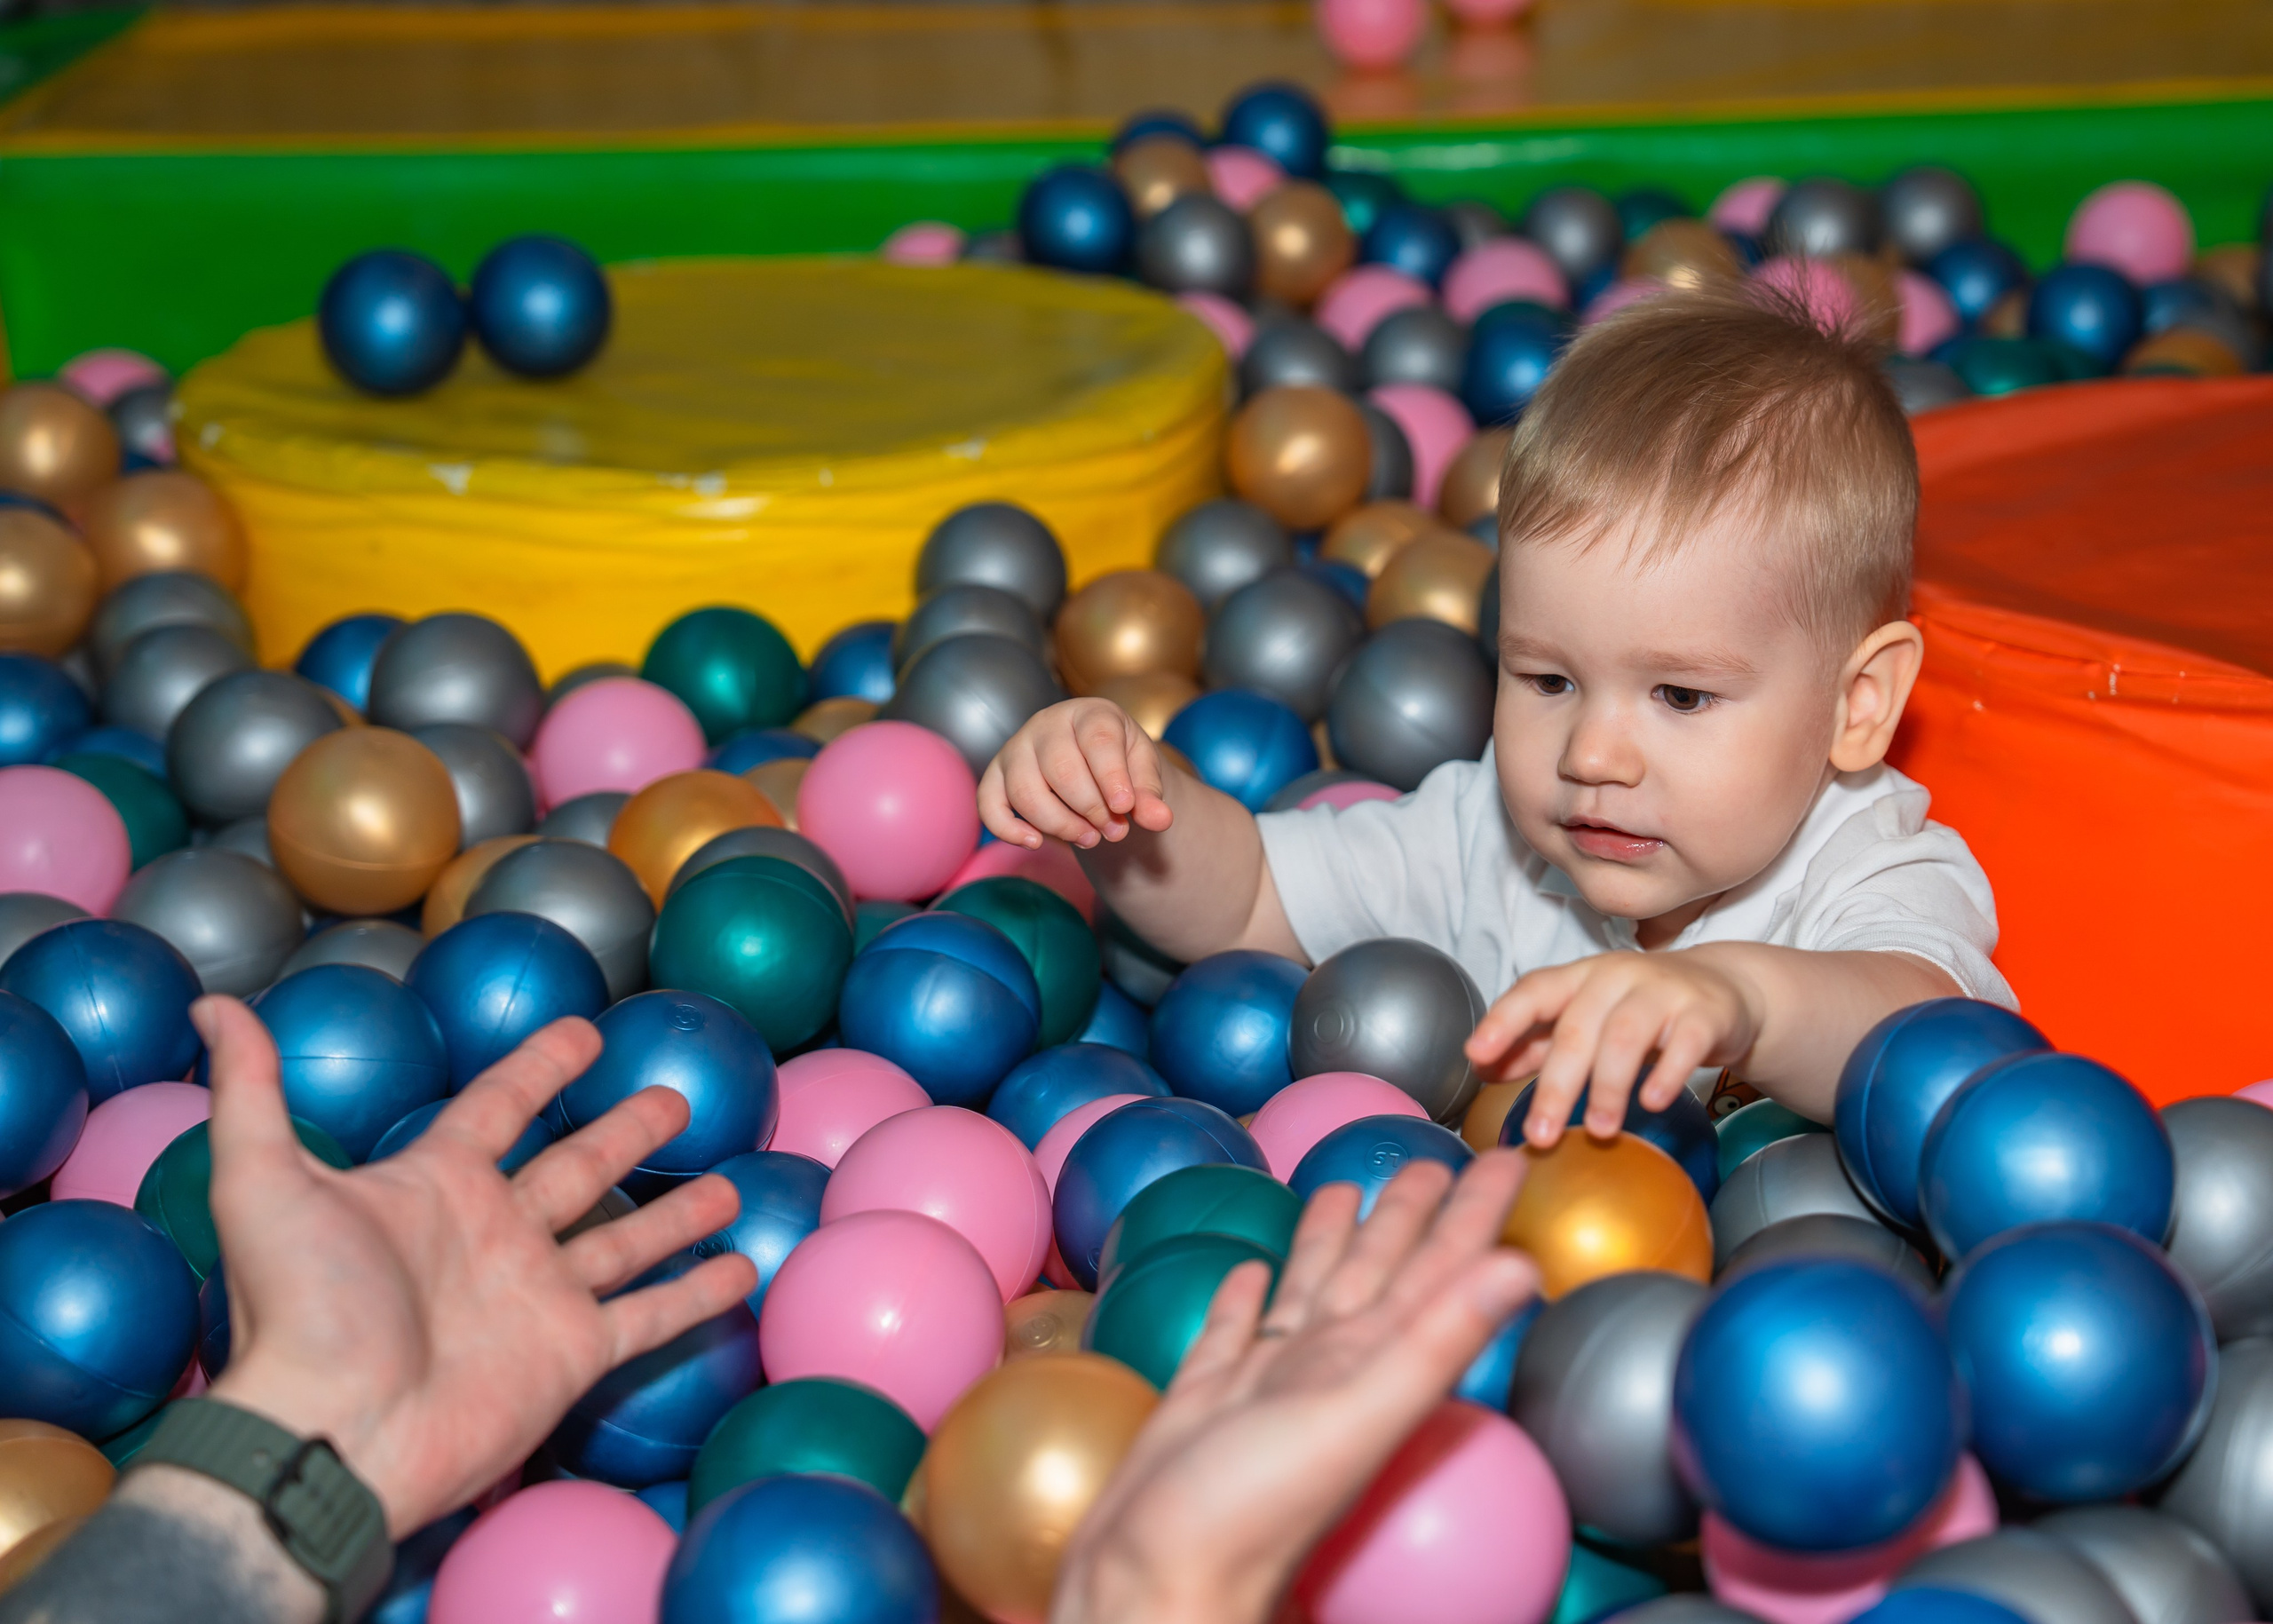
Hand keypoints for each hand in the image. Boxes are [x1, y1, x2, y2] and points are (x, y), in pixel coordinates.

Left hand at [195, 997, 757, 1536]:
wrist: (335, 1429)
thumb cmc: (302, 1307)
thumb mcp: (264, 1183)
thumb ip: (253, 1091)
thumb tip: (215, 1005)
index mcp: (437, 1187)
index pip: (499, 1109)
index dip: (539, 1067)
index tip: (584, 1032)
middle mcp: (495, 1235)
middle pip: (576, 1167)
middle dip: (625, 1133)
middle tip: (673, 1099)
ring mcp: (539, 1295)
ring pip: (624, 1239)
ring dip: (675, 1214)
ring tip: (726, 1187)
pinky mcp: (573, 1352)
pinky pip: (650, 1315)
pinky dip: (697, 1293)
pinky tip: (741, 1270)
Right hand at [980, 698, 1174, 850]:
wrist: (1091, 761)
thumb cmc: (1118, 761)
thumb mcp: (1142, 771)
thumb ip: (1150, 795)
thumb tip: (1160, 820)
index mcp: (1088, 713)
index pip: (1098, 740)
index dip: (1112, 777)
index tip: (1125, 808)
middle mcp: (1046, 725)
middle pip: (1060, 769)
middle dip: (1090, 808)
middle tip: (1115, 830)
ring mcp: (1016, 750)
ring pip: (1026, 791)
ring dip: (1059, 824)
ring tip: (1090, 838)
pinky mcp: (996, 776)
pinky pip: (989, 804)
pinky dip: (1008, 829)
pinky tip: (1036, 842)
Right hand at [1052, 1152, 1536, 1623]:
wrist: (1154, 1583)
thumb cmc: (1254, 1514)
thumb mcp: (1358, 1417)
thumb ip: (1437, 1342)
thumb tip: (1523, 1269)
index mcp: (1371, 1362)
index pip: (1437, 1269)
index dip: (1473, 1214)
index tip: (1503, 1158)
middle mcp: (1328, 1365)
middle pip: (1379, 1269)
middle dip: (1407, 1213)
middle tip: (1430, 1156)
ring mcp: (1267, 1382)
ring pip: (1311, 1290)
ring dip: (1331, 1241)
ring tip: (1343, 1188)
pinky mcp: (1207, 1396)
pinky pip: (1234, 1331)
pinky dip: (1245, 1298)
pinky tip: (1250, 1269)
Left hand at [1465, 949, 1759, 1145]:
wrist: (1723, 990)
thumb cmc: (1640, 1008)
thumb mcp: (1587, 1018)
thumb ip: (1538, 1043)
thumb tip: (1484, 1068)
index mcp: (1579, 978)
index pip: (1534, 991)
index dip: (1503, 1021)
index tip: (1476, 1055)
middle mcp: (1615, 977)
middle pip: (1577, 1029)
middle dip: (1556, 1085)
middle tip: (1542, 1134)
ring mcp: (1662, 992)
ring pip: (1625, 1036)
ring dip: (1608, 1087)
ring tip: (1599, 1131)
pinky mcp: (1704, 1014)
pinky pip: (1684, 1044)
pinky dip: (1666, 1074)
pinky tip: (1651, 1103)